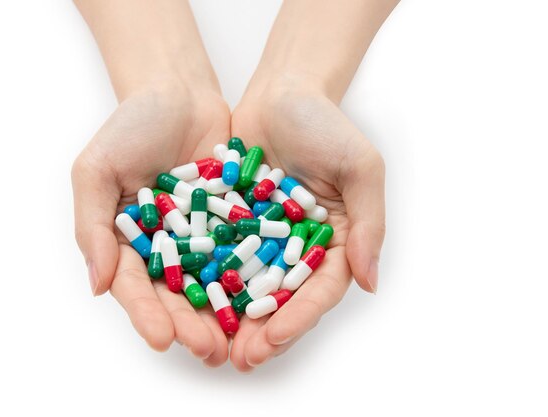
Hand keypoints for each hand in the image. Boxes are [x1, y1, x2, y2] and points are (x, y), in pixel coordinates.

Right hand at [71, 84, 231, 365]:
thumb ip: (92, 226)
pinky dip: (256, 272)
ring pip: (214, 280)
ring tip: (239, 339)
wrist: (177, 92)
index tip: (162, 338)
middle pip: (177, 293)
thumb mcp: (96, 170)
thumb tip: (96, 285)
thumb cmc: (129, 127)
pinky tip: (269, 296)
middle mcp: (166, 246)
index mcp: (128, 242)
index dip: (147, 314)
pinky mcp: (235, 221)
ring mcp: (203, 236)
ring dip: (225, 311)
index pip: (134, 286)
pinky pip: (245, 250)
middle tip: (209, 350)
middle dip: (191, 323)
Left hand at [229, 80, 385, 370]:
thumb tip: (370, 282)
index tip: (276, 338)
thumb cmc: (326, 125)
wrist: (282, 92)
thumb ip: (368, 223)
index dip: (301, 315)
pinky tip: (189, 300)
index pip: (320, 288)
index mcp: (333, 239)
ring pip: (247, 284)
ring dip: (232, 316)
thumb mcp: (360, 168)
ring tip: (212, 344)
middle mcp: (297, 245)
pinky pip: (218, 253)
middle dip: (263, 329)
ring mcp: (263, 236)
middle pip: (282, 295)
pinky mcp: (231, 222)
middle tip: (241, 359)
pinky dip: (207, 277)